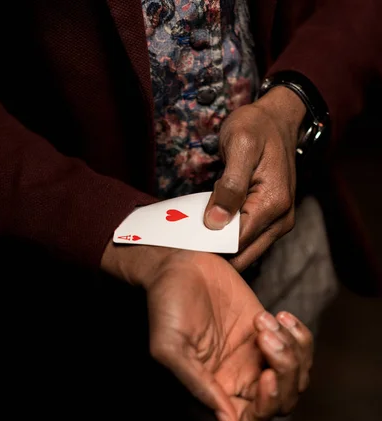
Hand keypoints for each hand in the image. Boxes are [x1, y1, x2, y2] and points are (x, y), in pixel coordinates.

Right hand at [101, 243, 312, 420]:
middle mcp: (238, 377)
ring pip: (296, 375)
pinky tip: (280, 316)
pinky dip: (300, 335)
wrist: (180, 265)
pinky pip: (300, 348)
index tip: (266, 375)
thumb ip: (199, 385)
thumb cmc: (166, 304)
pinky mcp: (270, 332)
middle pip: (282, 401)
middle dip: (285, 373)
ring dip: (292, 349)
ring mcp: (256, 355)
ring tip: (265, 320)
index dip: (266, 407)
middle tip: (266, 337)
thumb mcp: (171, 347)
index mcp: (215, 389)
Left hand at [204, 86, 306, 271]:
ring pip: (244, 252)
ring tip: (196, 233)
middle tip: (186, 241)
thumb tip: (215, 223)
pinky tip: (210, 227)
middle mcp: (281, 220)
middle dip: (215, 252)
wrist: (278, 119)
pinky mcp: (272, 222)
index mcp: (273, 204)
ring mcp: (278, 224)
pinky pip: (247, 241)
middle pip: (242, 255)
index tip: (185, 241)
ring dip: (220, 248)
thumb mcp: (240, 146)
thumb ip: (229, 186)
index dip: (210, 245)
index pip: (237, 242)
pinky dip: (228, 239)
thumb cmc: (257, 127)